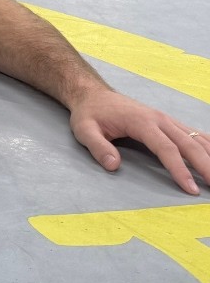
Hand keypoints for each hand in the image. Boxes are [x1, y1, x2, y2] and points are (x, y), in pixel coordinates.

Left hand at [69, 88, 208, 194]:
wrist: (94, 95)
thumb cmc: (90, 113)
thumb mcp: (84, 130)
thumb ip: (98, 147)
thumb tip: (113, 165)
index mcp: (142, 122)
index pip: (166, 148)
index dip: (180, 169)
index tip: (190, 188)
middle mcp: (160, 119)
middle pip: (189, 144)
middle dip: (205, 166)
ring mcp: (166, 119)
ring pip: (196, 138)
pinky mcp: (168, 122)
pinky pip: (194, 133)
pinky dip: (208, 145)